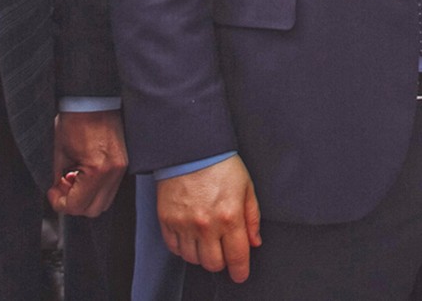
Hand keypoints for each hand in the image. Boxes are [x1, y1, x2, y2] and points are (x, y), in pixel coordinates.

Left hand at [49, 109, 126, 216]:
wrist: (93, 99)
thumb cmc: (74, 119)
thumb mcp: (58, 152)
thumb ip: (57, 177)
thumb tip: (56, 193)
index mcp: (98, 168)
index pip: (78, 206)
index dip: (60, 203)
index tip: (52, 192)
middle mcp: (114, 170)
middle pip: (93, 210)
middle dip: (74, 203)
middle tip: (61, 187)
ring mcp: (122, 166)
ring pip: (104, 201)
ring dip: (86, 197)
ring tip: (73, 179)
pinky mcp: (124, 161)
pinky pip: (110, 187)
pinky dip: (96, 187)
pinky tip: (84, 172)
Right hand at [158, 156, 261, 283]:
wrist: (190, 148)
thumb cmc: (220, 163)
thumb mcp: (246, 187)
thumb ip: (252, 217)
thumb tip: (255, 241)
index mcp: (230, 217)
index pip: (237, 257)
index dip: (240, 270)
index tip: (240, 274)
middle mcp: (206, 225)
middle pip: (213, 264)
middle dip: (221, 262)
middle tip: (222, 251)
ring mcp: (184, 224)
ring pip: (193, 259)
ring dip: (201, 255)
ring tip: (206, 240)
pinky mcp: (167, 220)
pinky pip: (174, 248)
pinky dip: (183, 248)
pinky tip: (190, 236)